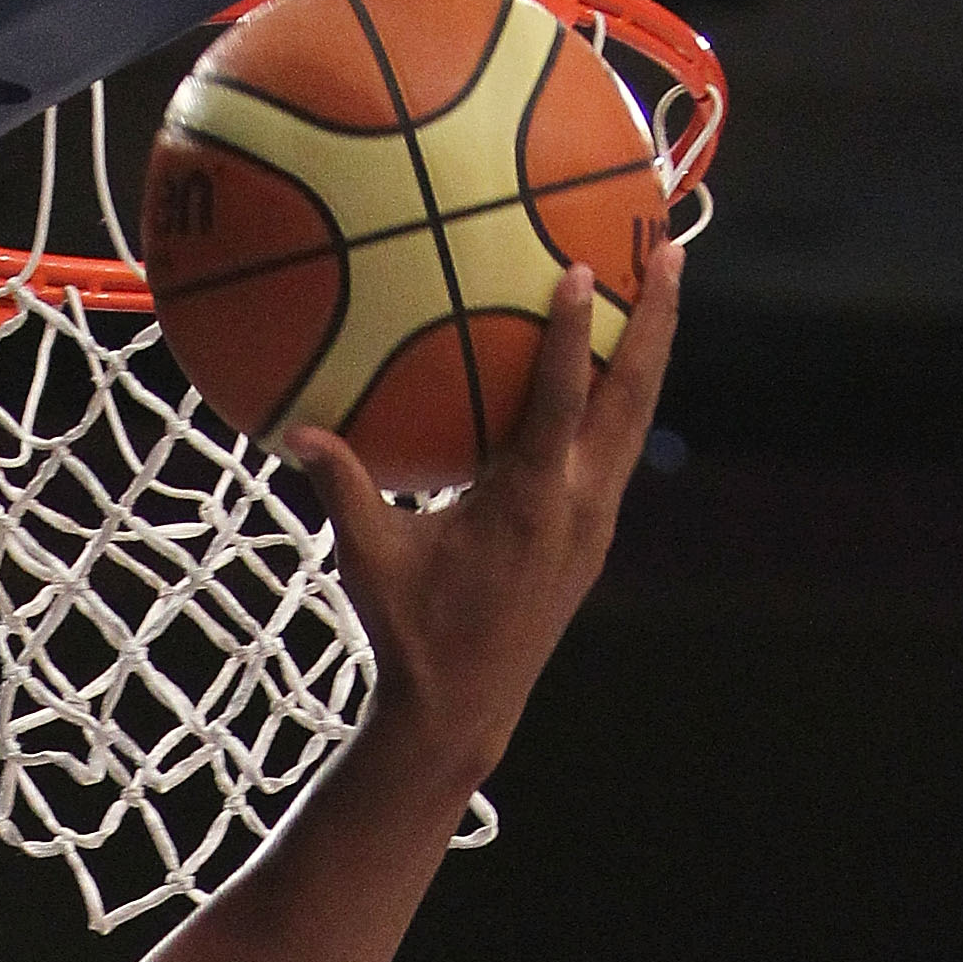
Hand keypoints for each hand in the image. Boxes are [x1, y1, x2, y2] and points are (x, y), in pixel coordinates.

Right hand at [288, 243, 682, 784]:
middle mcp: (579, 506)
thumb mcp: (368, 560)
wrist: (463, 713)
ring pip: (638, 420)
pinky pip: (620, 451)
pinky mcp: (594, 540)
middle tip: (668, 248)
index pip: (559, 402)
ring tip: (664, 290)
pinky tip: (617, 374)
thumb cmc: (411, 635)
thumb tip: (293, 428)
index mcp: (529, 503)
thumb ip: (341, 487)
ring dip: (654, 352)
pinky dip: (625, 401)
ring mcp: (595, 524)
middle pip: (633, 395)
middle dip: (656, 319)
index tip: (585, 269)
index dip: (574, 334)